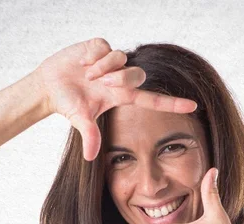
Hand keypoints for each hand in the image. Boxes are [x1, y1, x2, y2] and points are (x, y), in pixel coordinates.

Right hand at [32, 37, 197, 160]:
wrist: (49, 86)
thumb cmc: (68, 105)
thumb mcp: (80, 121)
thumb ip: (89, 136)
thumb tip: (90, 157)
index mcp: (121, 97)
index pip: (153, 100)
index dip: (173, 103)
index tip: (194, 106)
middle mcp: (120, 78)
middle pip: (137, 75)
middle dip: (119, 78)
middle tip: (99, 84)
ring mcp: (111, 61)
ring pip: (120, 58)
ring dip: (102, 68)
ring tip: (86, 75)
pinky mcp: (99, 46)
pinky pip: (104, 47)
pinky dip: (91, 56)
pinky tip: (81, 62)